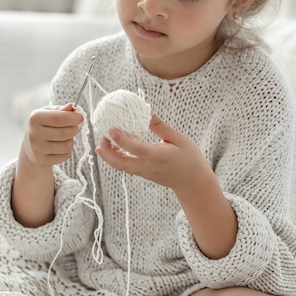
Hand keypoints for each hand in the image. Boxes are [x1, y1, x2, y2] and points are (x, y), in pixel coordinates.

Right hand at [19, 103, 82, 169]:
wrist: (30, 147)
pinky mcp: (42, 160)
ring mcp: (37, 149)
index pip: (61, 118)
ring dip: (71, 140)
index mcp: (35, 117)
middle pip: (66, 132)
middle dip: (74, 129)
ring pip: (67, 145)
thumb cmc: (43, 125)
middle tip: (73, 127)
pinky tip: (60, 147)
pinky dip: (67, 151)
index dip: (75, 118)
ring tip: (65, 137)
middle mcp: (34, 133)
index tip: (80, 117)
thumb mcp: (49, 113)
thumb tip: (71, 106)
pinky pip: (65, 155)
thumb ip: (61, 109)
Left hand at [95, 114, 211, 194]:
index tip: (111, 129)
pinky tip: (112, 148)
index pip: (135, 149)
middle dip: (107, 151)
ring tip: (103, 141)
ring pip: (120, 167)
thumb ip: (161, 127)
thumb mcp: (179, 139)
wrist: (193, 183)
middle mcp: (148, 166)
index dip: (121, 140)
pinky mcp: (143, 174)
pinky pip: (125, 167)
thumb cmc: (189, 158)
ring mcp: (144, 172)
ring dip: (108, 156)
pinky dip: (115, 159)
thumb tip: (147, 112)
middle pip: (120, 163)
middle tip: (102, 136)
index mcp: (158, 156)